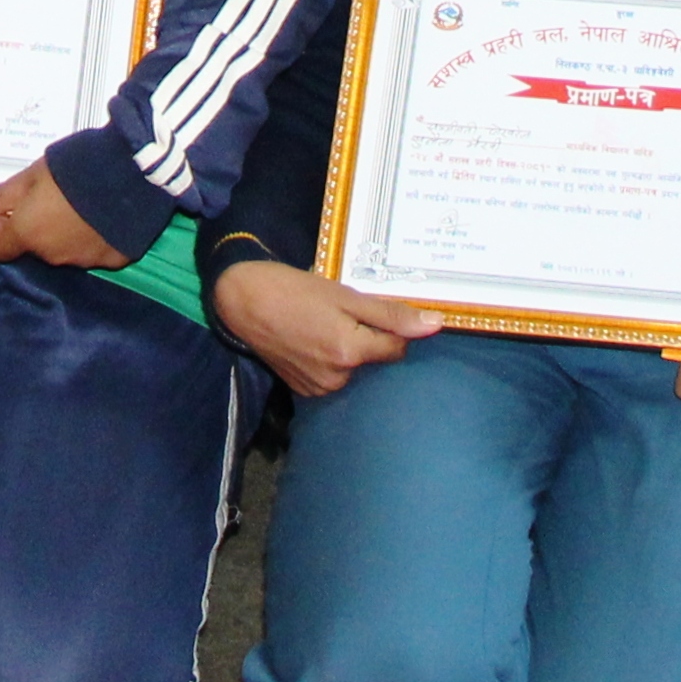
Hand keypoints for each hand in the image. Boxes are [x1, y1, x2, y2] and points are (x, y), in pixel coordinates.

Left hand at [0, 156, 128, 269]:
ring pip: (64, 249)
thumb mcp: (32, 174)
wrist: (131, 173)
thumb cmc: (75, 169)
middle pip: (33, 246)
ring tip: (81, 201)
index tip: (10, 207)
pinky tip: (102, 213)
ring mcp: (84, 260)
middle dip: (36, 225)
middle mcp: (53, 255)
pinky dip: (93, 236)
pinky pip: (94, 250)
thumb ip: (1, 195)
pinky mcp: (112, 258)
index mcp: (29, 234)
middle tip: (51, 196)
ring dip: (65, 230)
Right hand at [208, 258, 440, 398]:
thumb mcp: (347, 295)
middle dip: (368, 339)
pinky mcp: (303, 391)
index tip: (375, 311)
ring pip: (353, 370)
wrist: (244, 301)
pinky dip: (330, 361)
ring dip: (348, 351)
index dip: (391, 328)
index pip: (397, 349)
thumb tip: (435, 325)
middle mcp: (336, 378)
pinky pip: (332, 377)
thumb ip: (392, 314)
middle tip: (343, 314)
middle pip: (374, 361)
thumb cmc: (295, 290)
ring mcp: (318, 388)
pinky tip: (313, 340)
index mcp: (350, 352)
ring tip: (324, 326)